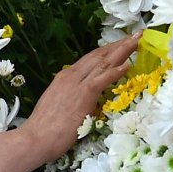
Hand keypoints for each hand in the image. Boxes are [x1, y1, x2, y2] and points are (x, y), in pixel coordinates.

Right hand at [23, 33, 140, 161]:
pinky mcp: (84, 94)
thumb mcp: (60, 105)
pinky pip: (103, 79)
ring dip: (122, 51)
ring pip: (103, 62)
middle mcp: (71, 75)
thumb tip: (85, 100)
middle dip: (118, 45)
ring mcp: (77, 84)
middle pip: (99, 56)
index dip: (107, 50)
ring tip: (136, 41)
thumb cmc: (46, 127)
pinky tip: (127, 64)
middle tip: (135, 35)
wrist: (36, 137)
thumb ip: (73, 97)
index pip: (90, 59)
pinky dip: (115, 71)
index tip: (121, 44)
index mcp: (65, 77)